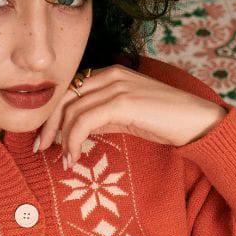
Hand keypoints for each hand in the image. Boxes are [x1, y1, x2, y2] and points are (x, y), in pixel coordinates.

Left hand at [32, 64, 225, 165]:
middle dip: (48, 125)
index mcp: (109, 74)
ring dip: (62, 140)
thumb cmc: (164, 121)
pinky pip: (85, 122)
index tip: (44, 138)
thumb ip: (102, 117)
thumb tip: (77, 131)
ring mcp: (116, 86)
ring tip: (64, 161)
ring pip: (72, 111)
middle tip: (40, 149)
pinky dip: (74, 141)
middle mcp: (110, 75)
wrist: (195, 121)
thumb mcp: (126, 116)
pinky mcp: (122, 102)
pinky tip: (74, 158)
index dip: (52, 114)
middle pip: (64, 97)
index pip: (69, 90)